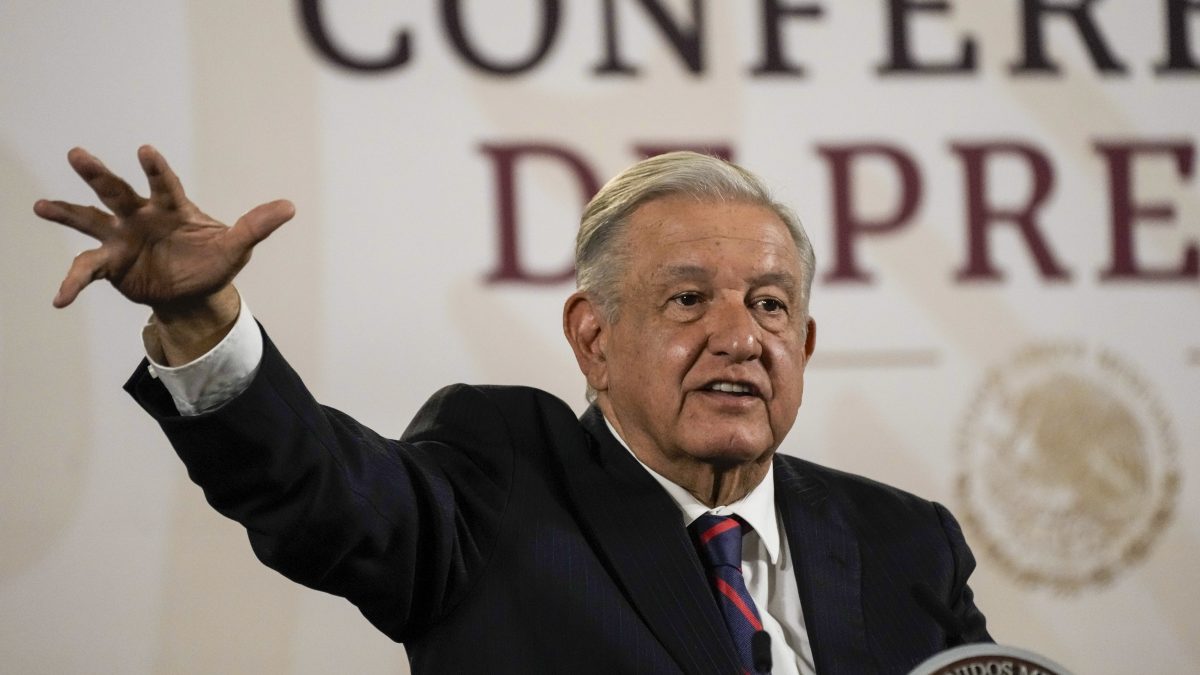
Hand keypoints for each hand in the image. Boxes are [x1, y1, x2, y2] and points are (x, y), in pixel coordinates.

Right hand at [34, 145, 293, 311]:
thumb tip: (290, 207)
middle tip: (76, 154)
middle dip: (97, 174)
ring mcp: (122, 238)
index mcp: (172, 208)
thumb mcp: (236, 247)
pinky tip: (59, 300)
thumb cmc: (213, 261)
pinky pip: (86, 270)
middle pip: (117, 191)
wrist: (193, 293)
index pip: (164, 184)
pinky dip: (72, 284)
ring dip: (66, 212)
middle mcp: (141, 216)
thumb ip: (256, 226)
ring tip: (40, 206)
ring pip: (90, 220)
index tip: (145, 151)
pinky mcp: (111, 264)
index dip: (156, 169)